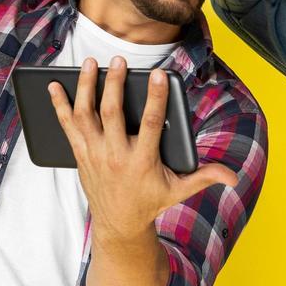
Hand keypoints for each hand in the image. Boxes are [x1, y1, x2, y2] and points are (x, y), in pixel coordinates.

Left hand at [48, 56, 237, 240]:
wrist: (118, 225)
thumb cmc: (150, 201)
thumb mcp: (180, 191)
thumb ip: (205, 177)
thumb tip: (232, 176)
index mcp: (142, 161)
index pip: (150, 124)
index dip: (156, 97)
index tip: (158, 74)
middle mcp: (115, 156)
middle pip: (112, 114)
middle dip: (114, 85)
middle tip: (118, 60)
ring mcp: (94, 154)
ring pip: (86, 115)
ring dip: (85, 87)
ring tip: (88, 63)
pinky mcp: (81, 154)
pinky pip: (67, 126)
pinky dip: (59, 105)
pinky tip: (53, 86)